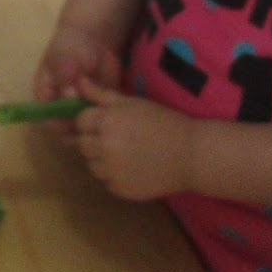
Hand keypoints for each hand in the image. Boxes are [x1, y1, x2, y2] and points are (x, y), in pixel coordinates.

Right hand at [32, 21, 122, 137]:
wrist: (94, 37)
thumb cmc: (71, 46)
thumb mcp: (64, 58)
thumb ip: (65, 76)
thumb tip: (70, 96)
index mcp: (46, 95)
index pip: (47, 118)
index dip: (59, 125)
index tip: (75, 125)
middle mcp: (62, 106)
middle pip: (68, 128)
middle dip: (82, 128)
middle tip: (96, 121)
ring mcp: (82, 107)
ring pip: (88, 127)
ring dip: (97, 126)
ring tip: (108, 113)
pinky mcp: (100, 107)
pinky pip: (105, 119)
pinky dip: (111, 118)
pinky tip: (117, 109)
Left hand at [74, 77, 193, 199]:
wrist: (193, 155)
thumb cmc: (163, 123)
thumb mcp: (132, 103)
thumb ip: (100, 94)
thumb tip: (78, 82)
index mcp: (107, 122)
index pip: (80, 121)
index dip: (90, 121)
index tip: (107, 123)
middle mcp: (105, 147)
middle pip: (82, 144)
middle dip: (93, 140)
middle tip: (117, 139)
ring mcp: (112, 171)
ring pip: (92, 165)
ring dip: (101, 160)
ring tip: (126, 154)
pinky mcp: (121, 189)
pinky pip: (106, 181)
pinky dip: (114, 176)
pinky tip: (134, 168)